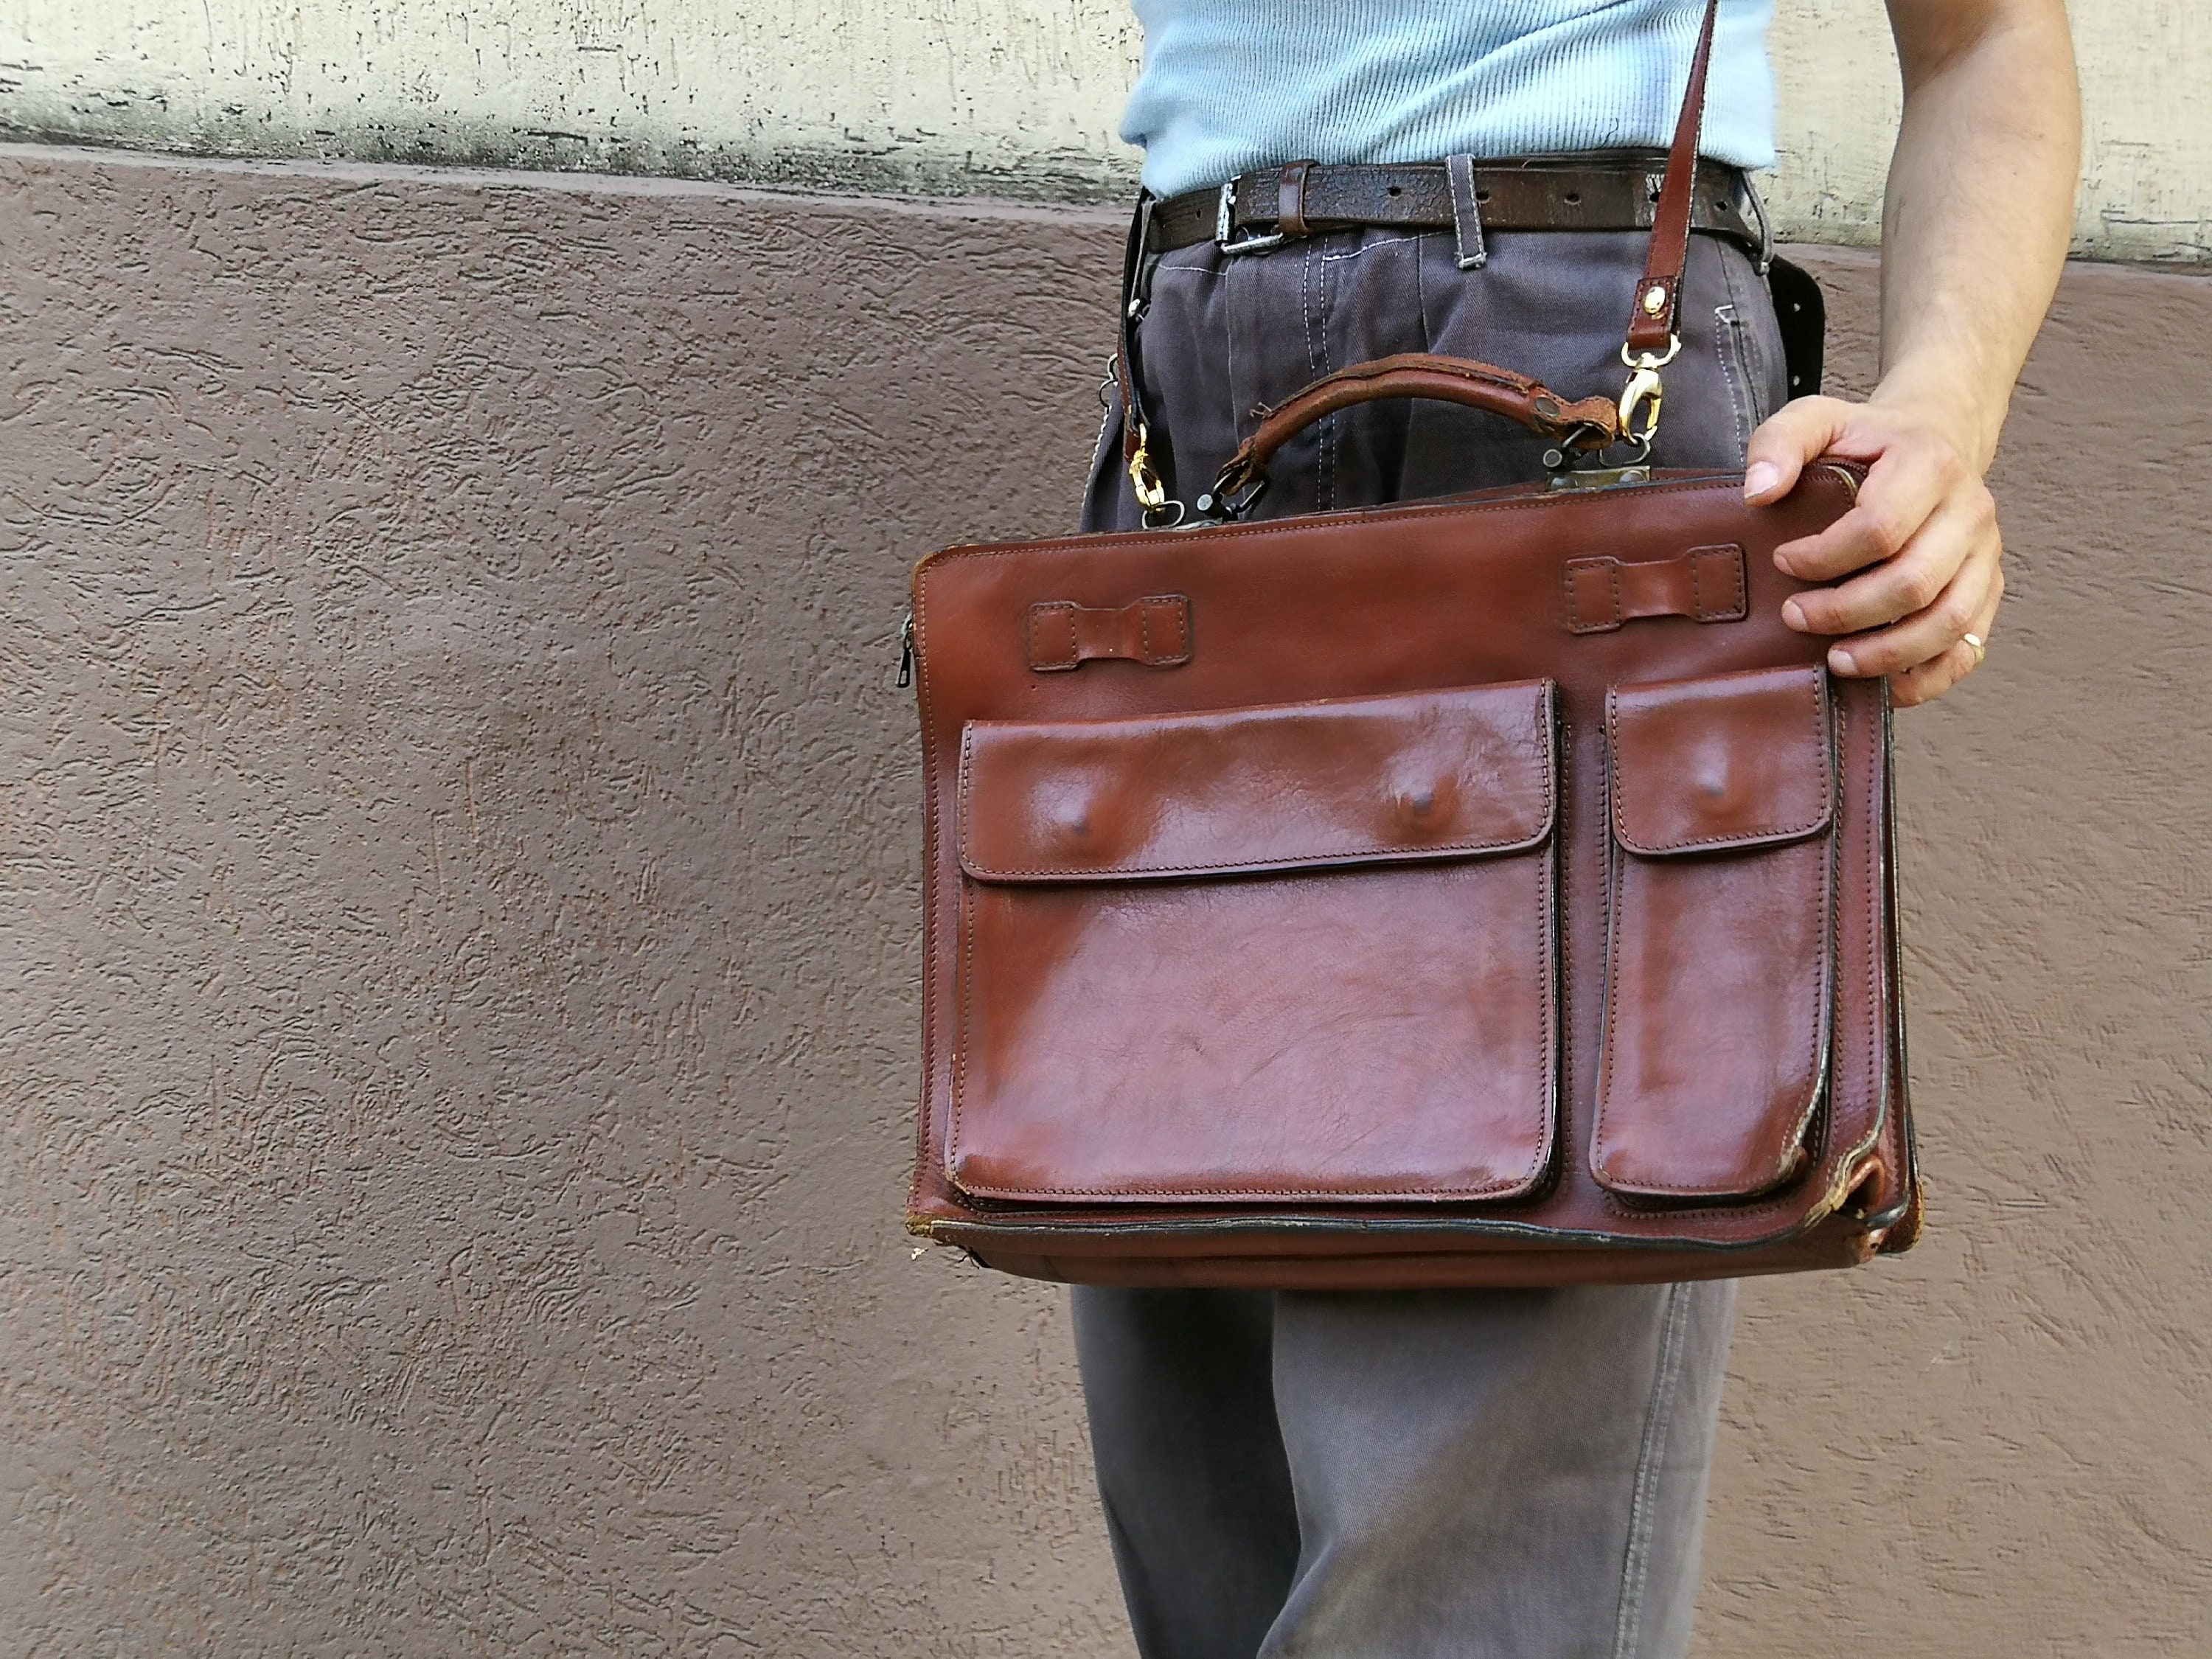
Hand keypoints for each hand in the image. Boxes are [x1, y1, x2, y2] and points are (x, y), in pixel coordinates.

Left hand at [1742, 396, 2001, 708]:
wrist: (1937, 440)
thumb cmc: (1867, 440)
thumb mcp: (1817, 419)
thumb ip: (1779, 443)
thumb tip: (1757, 493)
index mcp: (1930, 464)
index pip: (1880, 527)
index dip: (1824, 557)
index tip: (1783, 562)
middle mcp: (1971, 511)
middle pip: (1914, 583)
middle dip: (1845, 612)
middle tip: (1795, 617)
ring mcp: (1986, 556)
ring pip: (1948, 623)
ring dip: (1886, 654)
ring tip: (1834, 660)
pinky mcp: (1989, 590)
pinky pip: (1969, 648)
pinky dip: (1927, 677)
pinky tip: (1883, 685)